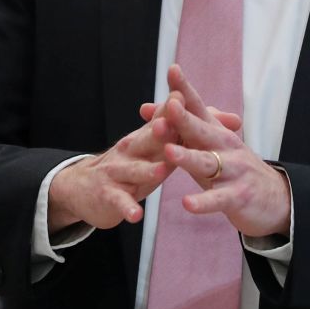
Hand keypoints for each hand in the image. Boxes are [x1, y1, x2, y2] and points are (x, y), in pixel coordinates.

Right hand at [48, 78, 243, 233]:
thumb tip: (226, 117)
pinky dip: (127, 207)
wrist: (83, 187)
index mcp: (146, 138)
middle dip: (159, 132)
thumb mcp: (155, 148)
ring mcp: (118, 172)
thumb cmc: (130, 165)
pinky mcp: (109, 196)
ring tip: (162, 171)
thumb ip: (184, 132)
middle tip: (171, 125)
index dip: (174, 108)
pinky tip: (136, 215)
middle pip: (147, 140)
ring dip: (148, 170)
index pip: (163, 119)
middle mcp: (132, 150)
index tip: (185, 93)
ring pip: (134, 170)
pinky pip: (119, 201)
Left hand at [158, 65, 291, 238]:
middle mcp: (225, 146)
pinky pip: (217, 199)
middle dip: (184, 118)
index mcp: (215, 131)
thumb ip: (177, 128)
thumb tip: (144, 108)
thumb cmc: (231, 166)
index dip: (185, 89)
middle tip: (169, 106)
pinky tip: (187, 203)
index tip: (172, 70)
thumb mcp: (205, 146)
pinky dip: (203, 201)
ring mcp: (233, 171)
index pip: (198, 106)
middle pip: (202, 130)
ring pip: (207, 162)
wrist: (274, 197)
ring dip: (188, 157)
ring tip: (170, 152)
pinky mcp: (237, 197)